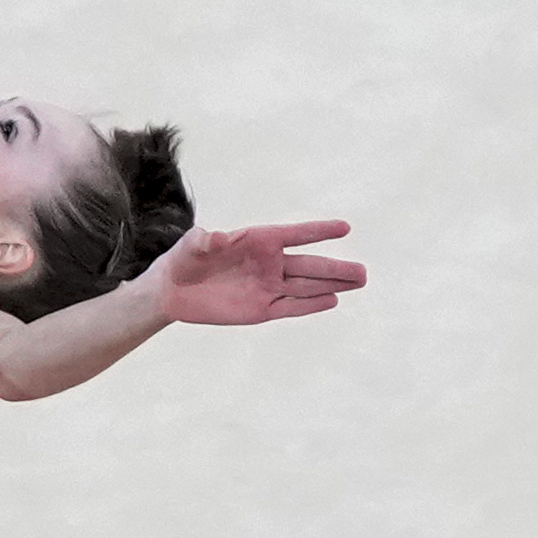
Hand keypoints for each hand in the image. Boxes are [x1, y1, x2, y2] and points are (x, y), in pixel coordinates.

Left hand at [155, 220, 364, 326]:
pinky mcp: (261, 309)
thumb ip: (204, 240)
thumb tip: (214, 236)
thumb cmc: (184, 259)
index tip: (344, 228)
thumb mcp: (191, 246)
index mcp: (258, 241)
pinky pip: (290, 306)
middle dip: (336, 268)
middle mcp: (269, 263)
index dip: (319, 231)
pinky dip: (310, 305)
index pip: (295, 235)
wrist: (174, 290)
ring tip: (359, 282)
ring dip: (332, 285)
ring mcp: (268, 287)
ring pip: (306, 286)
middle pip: (309, 265)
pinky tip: (332, 300)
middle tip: (363, 272)